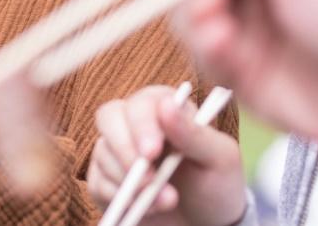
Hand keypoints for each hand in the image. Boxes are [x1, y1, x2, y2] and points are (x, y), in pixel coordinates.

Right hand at [88, 87, 244, 225]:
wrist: (207, 223)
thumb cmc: (216, 184)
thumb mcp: (219, 159)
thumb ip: (194, 133)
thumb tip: (166, 104)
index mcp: (163, 109)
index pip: (140, 103)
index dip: (141, 125)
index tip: (152, 152)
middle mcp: (134, 124)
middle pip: (108, 118)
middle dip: (125, 150)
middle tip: (147, 180)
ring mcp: (116, 150)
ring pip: (103, 154)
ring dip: (133, 183)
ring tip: (167, 201)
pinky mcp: (105, 178)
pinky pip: (98, 182)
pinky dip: (121, 199)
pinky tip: (148, 207)